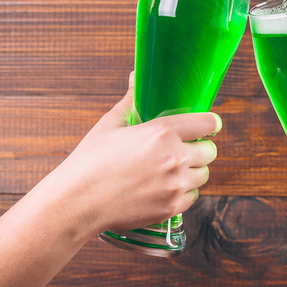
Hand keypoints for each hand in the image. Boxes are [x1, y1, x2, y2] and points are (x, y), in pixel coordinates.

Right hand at [49, 72, 221, 234]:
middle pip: (210, 151)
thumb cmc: (90, 162)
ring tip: (172, 170)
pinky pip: (192, 196)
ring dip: (193, 171)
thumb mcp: (110, 124)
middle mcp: (174, 158)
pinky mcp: (171, 208)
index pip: (208, 123)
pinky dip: (184, 192)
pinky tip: (165, 188)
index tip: (206, 126)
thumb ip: (131, 101)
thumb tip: (136, 79)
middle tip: (185, 149)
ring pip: (203, 175)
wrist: (76, 203)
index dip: (209, 123)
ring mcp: (175, 186)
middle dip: (200, 148)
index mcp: (161, 132)